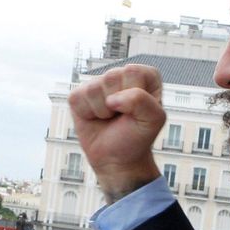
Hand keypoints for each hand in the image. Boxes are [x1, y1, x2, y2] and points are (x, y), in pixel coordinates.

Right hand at [68, 64, 165, 200]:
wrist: (117, 158)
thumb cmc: (137, 137)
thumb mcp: (153, 120)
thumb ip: (141, 101)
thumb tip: (111, 99)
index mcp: (144, 76)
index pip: (133, 71)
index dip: (134, 94)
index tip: (137, 111)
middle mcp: (120, 75)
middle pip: (111, 77)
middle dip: (117, 104)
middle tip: (121, 116)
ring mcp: (98, 84)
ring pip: (93, 89)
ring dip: (101, 111)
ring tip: (109, 118)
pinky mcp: (79, 95)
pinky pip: (77, 98)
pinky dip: (86, 114)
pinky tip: (95, 118)